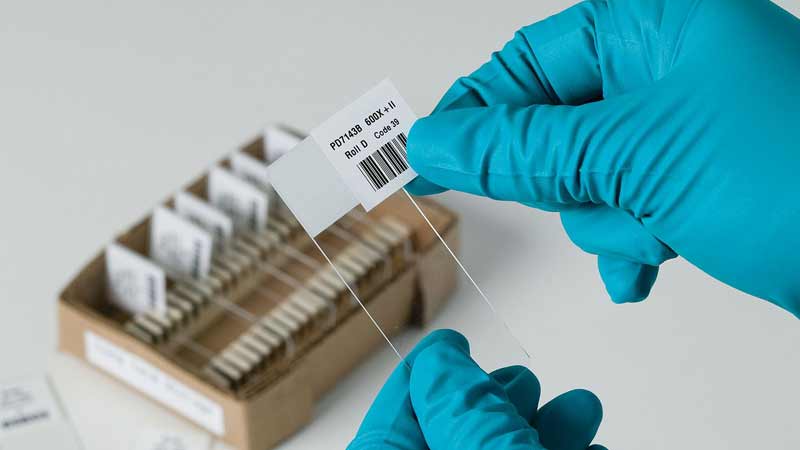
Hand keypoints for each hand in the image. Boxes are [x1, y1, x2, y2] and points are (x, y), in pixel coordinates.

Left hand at [348, 330, 607, 449]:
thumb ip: (461, 408)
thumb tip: (440, 359)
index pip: (391, 426)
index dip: (422, 377)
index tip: (449, 344)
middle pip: (452, 437)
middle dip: (497, 401)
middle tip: (522, 382)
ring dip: (545, 429)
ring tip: (580, 411)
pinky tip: (591, 446)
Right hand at [405, 0, 799, 316]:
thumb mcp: (635, 156)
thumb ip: (523, 148)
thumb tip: (437, 141)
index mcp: (654, 23)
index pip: (528, 61)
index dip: (475, 112)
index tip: (428, 155)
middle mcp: (667, 68)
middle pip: (555, 124)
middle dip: (569, 177)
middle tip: (601, 188)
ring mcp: (682, 128)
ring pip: (587, 178)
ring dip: (612, 217)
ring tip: (661, 222)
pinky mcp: (695, 182)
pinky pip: (626, 208)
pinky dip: (631, 242)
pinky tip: (656, 259)